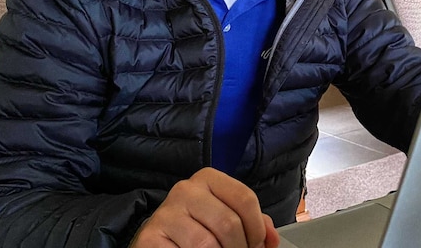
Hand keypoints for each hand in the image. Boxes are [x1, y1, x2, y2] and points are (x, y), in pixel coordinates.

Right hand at [130, 168, 279, 247]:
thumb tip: (271, 238)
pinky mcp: (150, 238)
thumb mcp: (225, 216)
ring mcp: (165, 214)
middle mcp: (185, 190)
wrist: (158, 240)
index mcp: (207, 179)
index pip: (244, 199)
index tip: (257, 245)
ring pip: (208, 245)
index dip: (257, 229)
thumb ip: (253, 222)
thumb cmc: (198, 228)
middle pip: (229, 223)